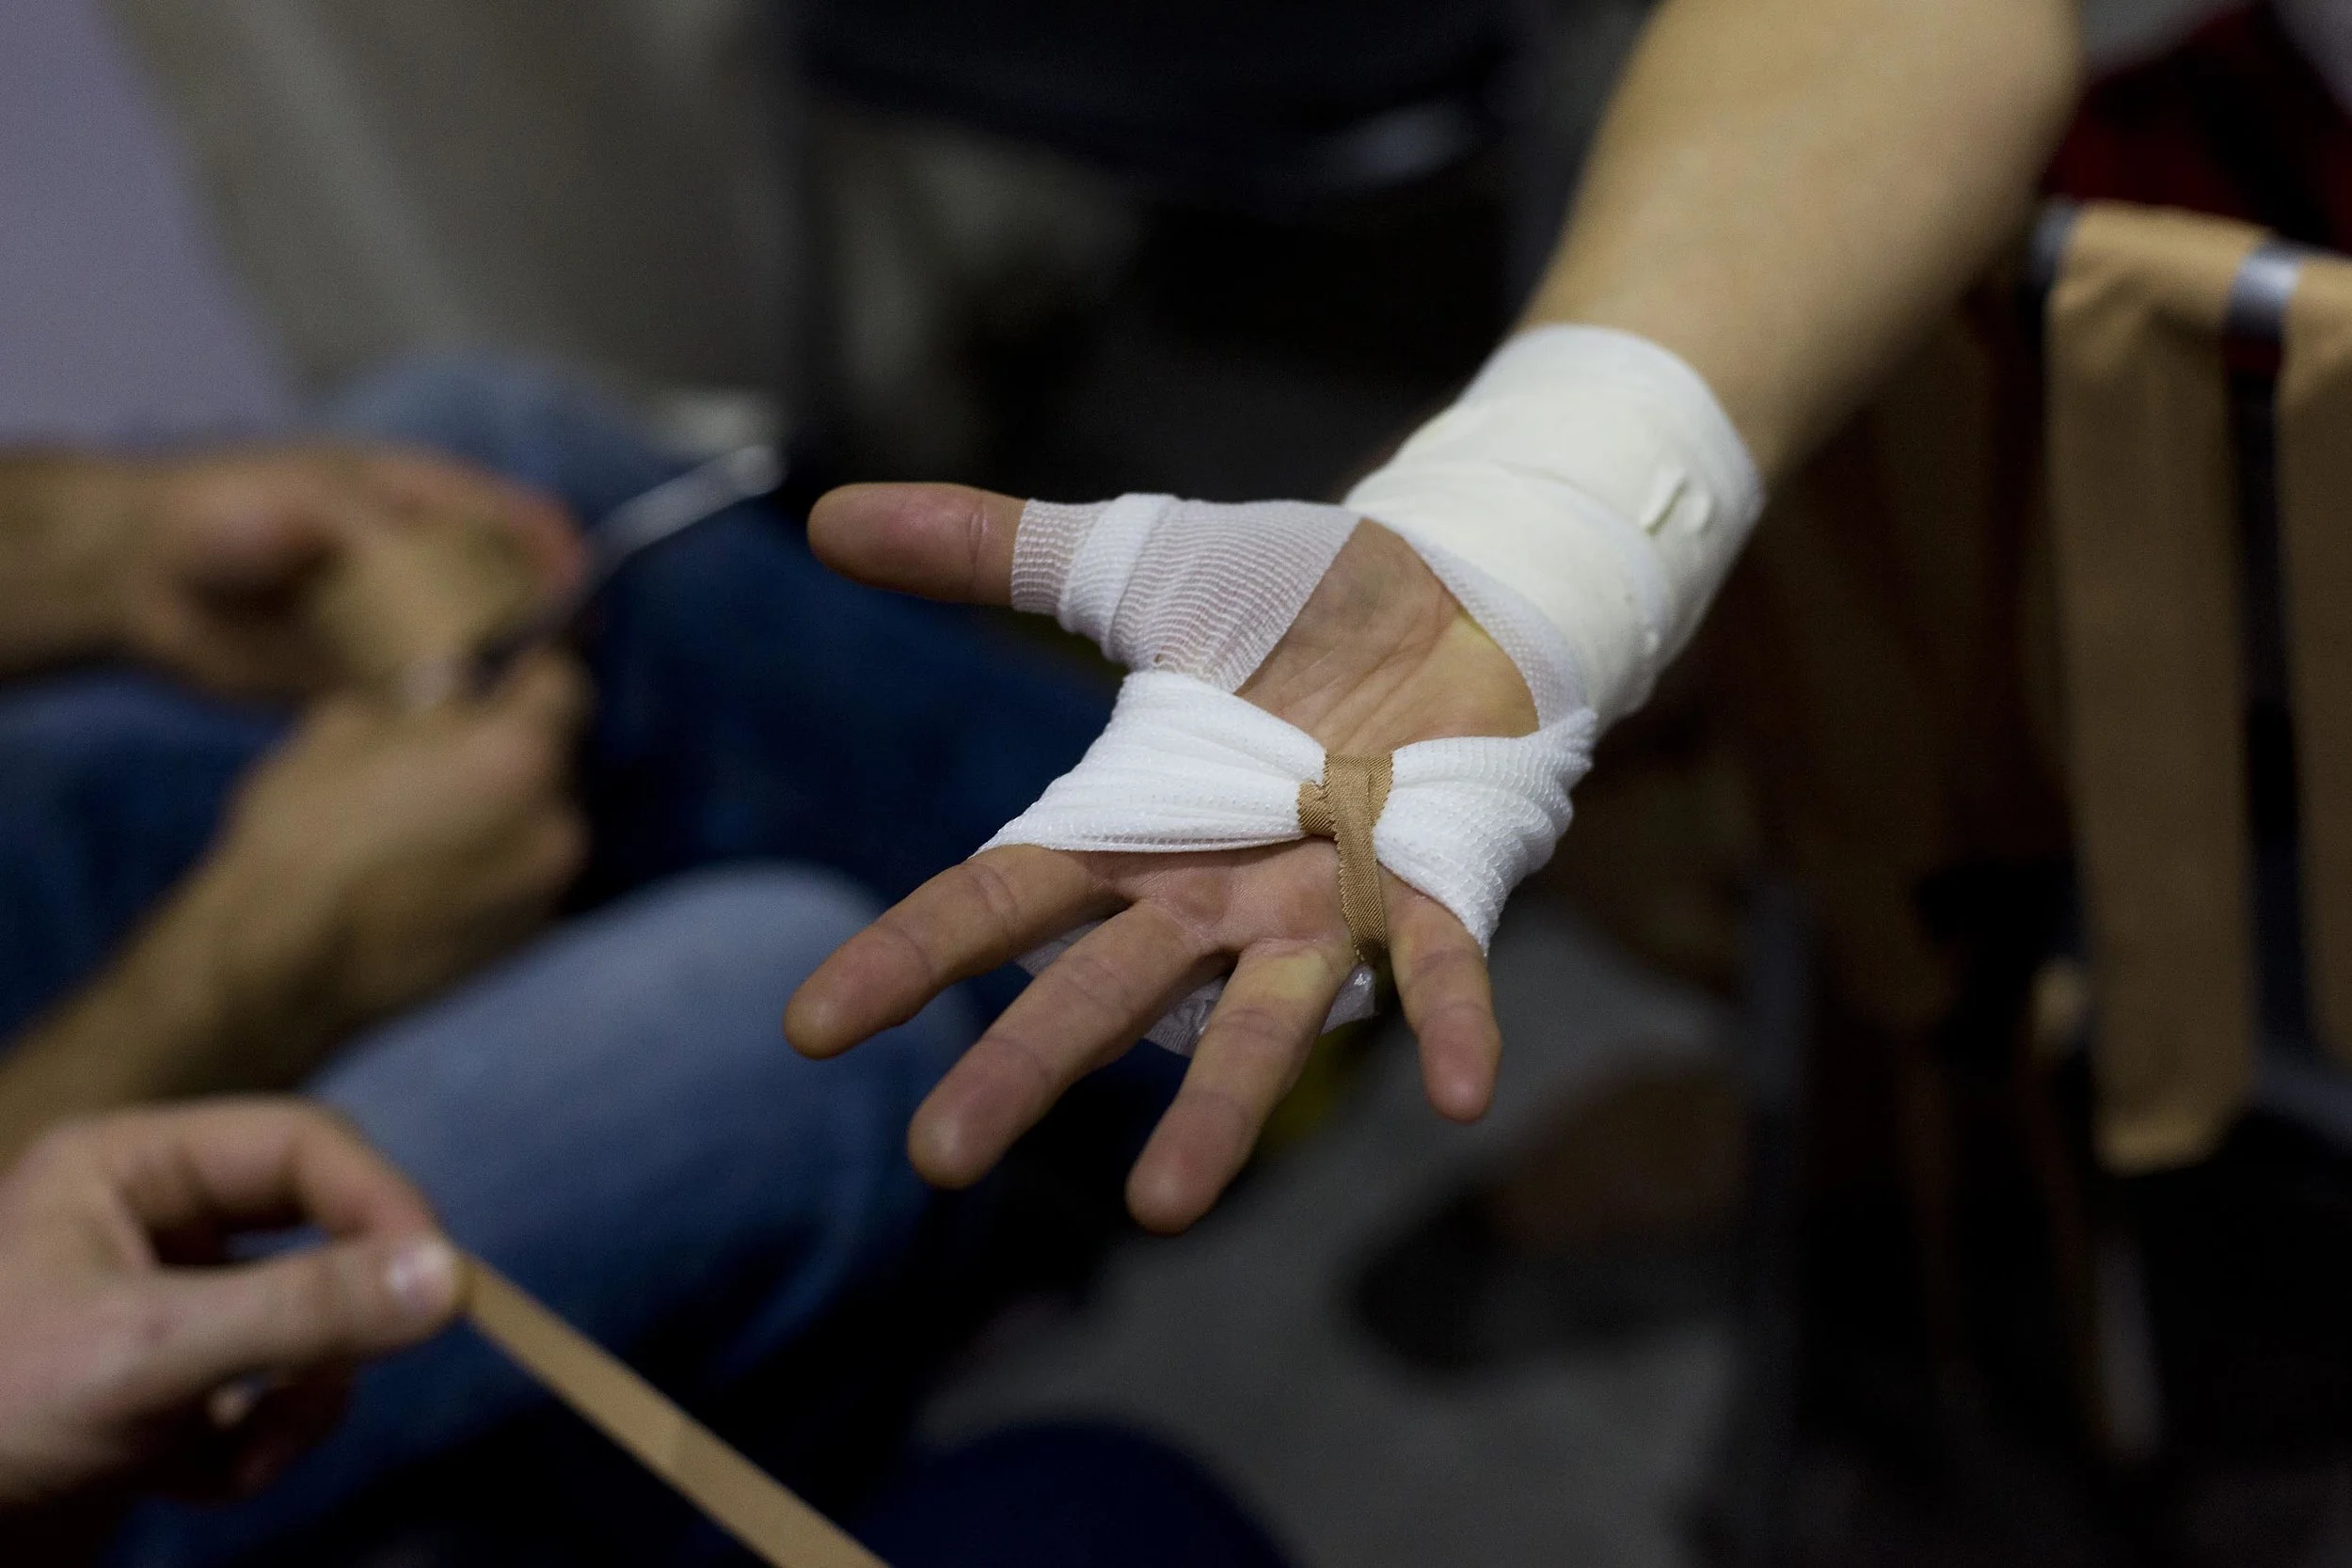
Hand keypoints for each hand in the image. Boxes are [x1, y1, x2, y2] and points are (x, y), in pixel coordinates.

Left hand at [0, 1101, 458, 1525]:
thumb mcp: (153, 1358)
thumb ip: (304, 1311)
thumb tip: (452, 1280)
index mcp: (125, 1168)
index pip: (301, 1147)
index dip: (382, 1206)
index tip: (446, 1281)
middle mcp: (146, 1222)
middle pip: (317, 1231)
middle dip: (335, 1320)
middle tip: (371, 1364)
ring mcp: (160, 1307)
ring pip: (306, 1322)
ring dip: (298, 1401)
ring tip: (242, 1458)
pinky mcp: (166, 1389)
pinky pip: (269, 1394)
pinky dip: (254, 1445)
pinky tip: (197, 1483)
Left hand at [97, 445, 580, 695]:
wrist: (130, 577)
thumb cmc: (211, 513)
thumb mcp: (285, 506)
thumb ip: (346, 530)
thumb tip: (379, 557)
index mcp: (424, 500)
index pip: (522, 520)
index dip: (559, 559)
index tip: (572, 605)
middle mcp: (429, 562)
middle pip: (519, 594)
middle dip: (540, 632)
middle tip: (535, 675)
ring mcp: (406, 621)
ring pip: (486, 651)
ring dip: (502, 683)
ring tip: (494, 711)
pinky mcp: (375, 677)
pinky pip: (434, 700)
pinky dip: (450, 720)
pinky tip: (446, 737)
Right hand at [200, 650, 591, 1069]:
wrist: (285, 962)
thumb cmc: (305, 834)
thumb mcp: (349, 727)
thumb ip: (422, 703)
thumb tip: (451, 690)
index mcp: (519, 753)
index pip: (564, 686)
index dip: (537, 669)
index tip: (519, 664)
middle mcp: (558, 820)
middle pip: (556, 759)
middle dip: (514, 746)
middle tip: (455, 747)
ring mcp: (551, 886)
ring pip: (543, 819)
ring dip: (508, 807)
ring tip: (437, 813)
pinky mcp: (532, 936)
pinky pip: (526, 873)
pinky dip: (498, 859)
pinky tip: (438, 864)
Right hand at [786, 484, 1539, 1232]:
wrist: (1459, 585)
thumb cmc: (1293, 599)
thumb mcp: (1133, 565)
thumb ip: (992, 550)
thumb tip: (831, 518)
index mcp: (1128, 824)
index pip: (994, 898)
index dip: (906, 956)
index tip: (812, 1025)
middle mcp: (1208, 893)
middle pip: (1097, 988)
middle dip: (1022, 1069)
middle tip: (941, 1162)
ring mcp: (1318, 906)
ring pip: (1255, 1021)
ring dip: (1217, 1113)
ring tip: (1163, 1210)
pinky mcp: (1433, 887)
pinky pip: (1440, 968)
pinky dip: (1453, 1027)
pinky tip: (1461, 1099)